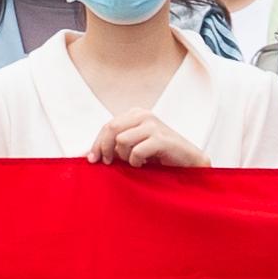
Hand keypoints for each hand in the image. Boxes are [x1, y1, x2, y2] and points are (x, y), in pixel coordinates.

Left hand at [91, 116, 207, 170]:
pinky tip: (144, 164)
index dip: (97, 143)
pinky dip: (136, 162)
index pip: (108, 125)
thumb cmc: (160, 156)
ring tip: (136, 162)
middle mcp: (144, 115)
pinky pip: (136, 151)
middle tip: (107, 163)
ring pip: (122, 140)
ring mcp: (153, 125)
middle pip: (111, 128)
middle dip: (104, 148)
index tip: (92, 159)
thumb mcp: (133, 147)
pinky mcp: (161, 139)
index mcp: (136, 114)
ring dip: (125, 157)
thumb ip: (115, 146)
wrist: (189, 163)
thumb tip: (88, 154)